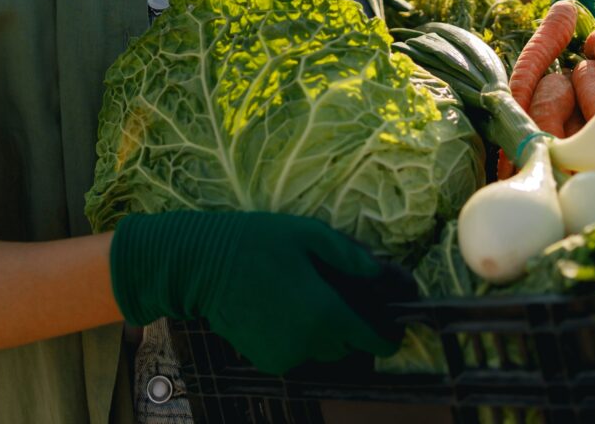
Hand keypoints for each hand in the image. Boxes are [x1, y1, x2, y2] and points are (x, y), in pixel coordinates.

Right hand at [109, 211, 416, 373]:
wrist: (202, 266)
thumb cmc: (257, 242)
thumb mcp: (309, 234)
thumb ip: (349, 256)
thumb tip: (380, 271)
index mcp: (326, 313)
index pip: (371, 340)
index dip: (386, 337)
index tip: (392, 333)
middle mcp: (309, 342)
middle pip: (345, 346)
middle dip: (347, 327)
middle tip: (334, 298)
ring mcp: (285, 354)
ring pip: (320, 352)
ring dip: (321, 334)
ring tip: (303, 301)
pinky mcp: (266, 360)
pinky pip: (296, 355)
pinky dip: (296, 340)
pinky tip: (282, 312)